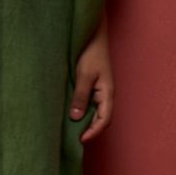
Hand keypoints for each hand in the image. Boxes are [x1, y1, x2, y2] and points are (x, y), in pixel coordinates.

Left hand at [69, 8, 115, 143]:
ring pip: (92, 112)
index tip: (81, 140)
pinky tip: (68, 114)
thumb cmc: (91, 52)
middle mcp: (104, 95)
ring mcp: (97, 91)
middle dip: (88, 130)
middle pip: (99, 119)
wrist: (91, 34)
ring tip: (69, 130)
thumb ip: (81, 96)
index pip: (104, 120)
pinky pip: (86, 104)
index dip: (94, 132)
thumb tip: (76, 117)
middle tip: (72, 139)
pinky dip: (79, 111)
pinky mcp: (89, 86)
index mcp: (107, 93)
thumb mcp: (84, 75)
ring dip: (83, 122)